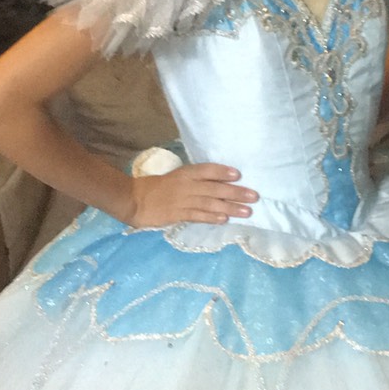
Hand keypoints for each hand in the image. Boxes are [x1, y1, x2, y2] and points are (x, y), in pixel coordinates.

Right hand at [125, 164, 257, 228]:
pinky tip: (225, 219)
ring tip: (247, 211)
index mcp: (185, 173)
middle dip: (236, 192)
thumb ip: (195, 179)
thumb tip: (219, 182)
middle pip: (215, 188)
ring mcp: (183, 201)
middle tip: (254, 196)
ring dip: (230, 207)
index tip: (238, 174)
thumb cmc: (156, 187)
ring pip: (211, 203)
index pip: (207, 170)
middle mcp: (187, 185)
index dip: (222, 171)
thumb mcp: (176, 177)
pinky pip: (198, 216)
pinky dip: (212, 217)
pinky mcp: (178, 215)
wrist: (134, 199)